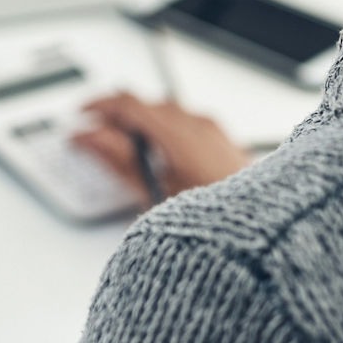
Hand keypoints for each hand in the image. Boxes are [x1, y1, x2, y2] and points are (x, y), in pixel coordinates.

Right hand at [72, 93, 251, 204]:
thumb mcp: (153, 193)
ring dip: (141, 126)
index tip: (80, 116)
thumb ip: (117, 159)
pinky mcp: (224, 144)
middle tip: (95, 136)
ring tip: (125, 152)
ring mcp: (215, 133)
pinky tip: (157, 157)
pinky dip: (164, 134)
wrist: (261, 239)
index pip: (128, 102)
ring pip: (168, 115)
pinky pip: (187, 126)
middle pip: (147, 106)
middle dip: (117, 117)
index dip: (98, 105)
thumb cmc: (216, 222)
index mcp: (179, 132)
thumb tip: (90, 138)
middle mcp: (200, 125)